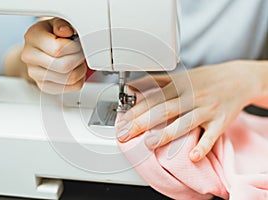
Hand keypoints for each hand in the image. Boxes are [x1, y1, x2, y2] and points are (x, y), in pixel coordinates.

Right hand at [21, 18, 85, 93]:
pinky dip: (79, 80)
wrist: (39, 48)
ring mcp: (35, 73)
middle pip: (64, 67)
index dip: (75, 47)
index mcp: (32, 37)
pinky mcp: (44, 86)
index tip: (78, 43)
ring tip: (78, 61)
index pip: (58, 49)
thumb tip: (66, 31)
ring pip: (69, 79)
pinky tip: (75, 70)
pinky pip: (70, 87)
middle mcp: (30, 56)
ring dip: (81, 70)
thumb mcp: (56, 22)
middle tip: (81, 53)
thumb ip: (62, 24)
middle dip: (79, 59)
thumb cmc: (51, 34)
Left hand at [116, 60, 263, 161]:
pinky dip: (202, 146)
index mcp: (179, 86)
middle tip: (125, 134)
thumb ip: (157, 82)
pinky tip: (192, 156)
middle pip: (164, 110)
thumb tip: (133, 86)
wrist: (238, 79)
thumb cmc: (205, 79)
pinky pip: (211, 135)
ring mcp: (206, 110)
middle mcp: (191, 97)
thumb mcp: (181, 76)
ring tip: (149, 143)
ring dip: (167, 133)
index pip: (153, 98)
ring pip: (185, 122)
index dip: (135, 110)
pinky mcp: (220, 122)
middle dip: (142, 122)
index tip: (121, 121)